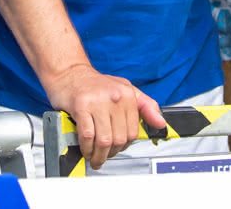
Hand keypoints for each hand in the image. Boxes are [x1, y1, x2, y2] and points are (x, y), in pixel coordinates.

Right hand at [43, 63, 163, 170]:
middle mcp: (115, 97)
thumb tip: (161, 123)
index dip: (125, 146)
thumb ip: (145, 106)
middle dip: (111, 153)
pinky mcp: (81, 106)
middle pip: (119, 138)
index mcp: (128, 94)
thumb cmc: (95, 84)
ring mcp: (97, 101)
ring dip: (98, 155)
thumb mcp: (125, 89)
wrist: (69, 72)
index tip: (117, 149)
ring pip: (104, 140)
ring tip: (94, 157)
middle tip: (104, 156)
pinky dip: (86, 147)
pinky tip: (85, 149)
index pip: (133, 131)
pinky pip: (87, 135)